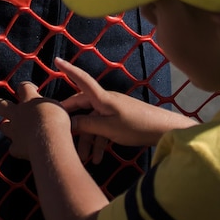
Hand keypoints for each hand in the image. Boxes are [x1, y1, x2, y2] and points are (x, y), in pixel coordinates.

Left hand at [0, 79, 74, 162]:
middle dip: (1, 105)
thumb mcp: (56, 107)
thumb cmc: (56, 121)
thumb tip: (46, 108)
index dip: (26, 87)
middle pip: (0, 105)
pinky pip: (13, 147)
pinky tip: (25, 150)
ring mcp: (14, 130)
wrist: (49, 141)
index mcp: (30, 100)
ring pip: (3, 126)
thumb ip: (47, 106)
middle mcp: (18, 113)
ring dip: (9, 127)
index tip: (33, 90)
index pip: (23, 87)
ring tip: (18, 130)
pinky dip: (18, 148)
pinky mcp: (16, 147)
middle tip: (10, 108)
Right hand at [51, 57, 194, 159]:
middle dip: (72, 125)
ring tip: (84, 159)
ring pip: (92, 122)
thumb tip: (67, 123)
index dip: (69, 70)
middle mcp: (105, 100)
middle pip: (82, 108)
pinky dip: (99, 141)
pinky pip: (102, 128)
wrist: (162, 129)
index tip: (57, 60)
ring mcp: (112, 110)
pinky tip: (97, 157)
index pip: (82, 80)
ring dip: (87, 140)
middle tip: (61, 137)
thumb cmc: (135, 125)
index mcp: (101, 98)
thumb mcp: (108, 128)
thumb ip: (87, 125)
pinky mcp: (118, 119)